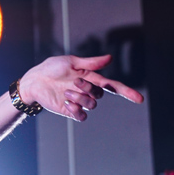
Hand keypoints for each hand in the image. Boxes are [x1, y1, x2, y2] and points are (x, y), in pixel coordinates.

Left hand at [20, 55, 143, 121]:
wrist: (34, 80)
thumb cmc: (51, 68)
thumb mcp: (70, 61)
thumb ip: (90, 63)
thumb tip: (110, 58)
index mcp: (91, 78)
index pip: (113, 86)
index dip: (126, 92)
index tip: (139, 99)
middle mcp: (87, 91)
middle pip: (100, 94)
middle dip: (89, 88)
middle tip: (74, 82)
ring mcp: (79, 101)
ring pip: (91, 105)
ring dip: (80, 98)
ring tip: (66, 92)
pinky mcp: (69, 110)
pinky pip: (81, 116)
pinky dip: (76, 110)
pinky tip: (66, 103)